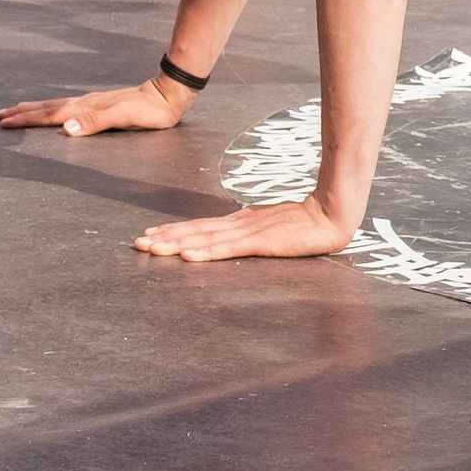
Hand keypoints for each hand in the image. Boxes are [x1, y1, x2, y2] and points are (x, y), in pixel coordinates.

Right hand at [0, 77, 186, 136]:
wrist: (167, 94)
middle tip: (0, 116)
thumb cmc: (148, 111)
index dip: (27, 120)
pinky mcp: (99, 104)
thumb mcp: (124, 117)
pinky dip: (52, 109)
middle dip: (23, 113)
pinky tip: (54, 111)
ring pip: (55, 106)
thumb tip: (65, 128)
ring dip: (34, 109)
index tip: (5, 122)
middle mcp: (85, 103)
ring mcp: (91, 102)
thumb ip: (95, 122)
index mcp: (86, 108)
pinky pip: (67, 107)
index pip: (50, 115)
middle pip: (47, 108)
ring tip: (17, 109)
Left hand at [135, 193, 359, 261]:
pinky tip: (189, 255)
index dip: (175, 229)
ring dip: (177, 243)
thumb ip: (249, 231)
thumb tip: (229, 235)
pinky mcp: (261, 243)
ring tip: (154, 248)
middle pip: (196, 230)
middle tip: (138, 242)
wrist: (331, 214)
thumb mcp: (270, 226)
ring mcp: (249, 232)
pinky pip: (228, 249)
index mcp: (241, 221)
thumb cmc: (304, 222)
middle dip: (166, 236)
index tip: (151, 233)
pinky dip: (206, 251)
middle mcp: (239, 224)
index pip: (201, 225)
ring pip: (205, 238)